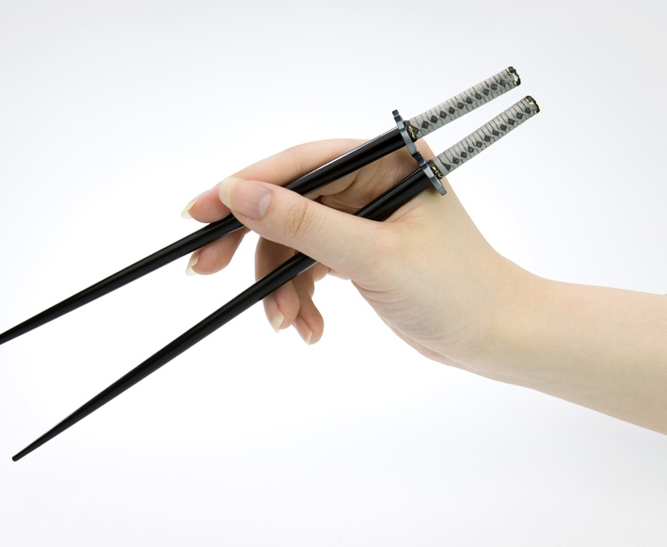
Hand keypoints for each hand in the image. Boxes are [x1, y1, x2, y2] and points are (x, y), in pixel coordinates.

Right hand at [181, 139, 524, 367]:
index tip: (199, 212)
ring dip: (280, 285)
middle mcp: (372, 183)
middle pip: (288, 203)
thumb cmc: (457, 290)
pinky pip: (310, 265)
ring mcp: (364, 218)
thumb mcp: (373, 256)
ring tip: (285, 323)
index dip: (245, 187)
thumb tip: (240, 194)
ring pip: (294, 241)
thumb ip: (304, 224)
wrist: (496, 338)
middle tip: (207, 269)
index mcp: (385, 162)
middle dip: (252, 244)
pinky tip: (309, 327)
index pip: (299, 165)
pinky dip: (301, 296)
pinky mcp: (359, 250)